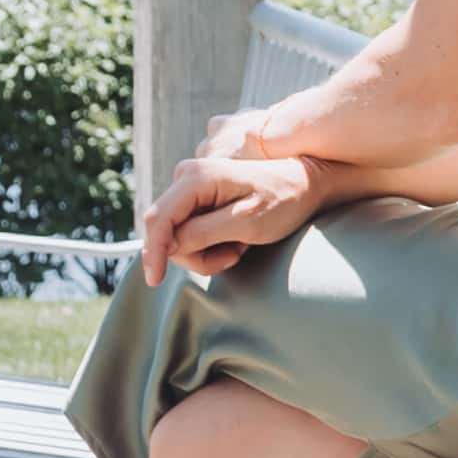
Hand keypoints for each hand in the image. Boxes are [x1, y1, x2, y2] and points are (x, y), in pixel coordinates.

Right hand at [139, 133, 325, 280]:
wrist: (304, 184)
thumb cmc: (282, 200)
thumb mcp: (246, 222)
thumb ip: (203, 233)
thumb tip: (170, 245)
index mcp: (195, 177)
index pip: (158, 219)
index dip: (153, 252)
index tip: (155, 281)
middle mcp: (186, 177)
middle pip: (166, 232)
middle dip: (197, 254)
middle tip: (234, 254)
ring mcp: (190, 189)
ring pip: (178, 237)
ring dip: (208, 251)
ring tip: (240, 245)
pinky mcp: (196, 201)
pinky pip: (189, 233)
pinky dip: (211, 245)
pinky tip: (235, 240)